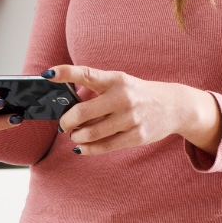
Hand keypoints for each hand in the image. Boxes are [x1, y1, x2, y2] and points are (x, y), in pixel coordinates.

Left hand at [44, 65, 221, 155]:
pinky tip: (81, 148)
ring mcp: (131, 118)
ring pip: (91, 134)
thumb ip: (95, 92)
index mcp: (115, 80)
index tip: (48, 74)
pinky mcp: (137, 136)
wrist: (173, 106)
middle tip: (63, 125)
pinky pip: (104, 147)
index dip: (66, 73)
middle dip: (66, 122)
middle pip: (82, 113)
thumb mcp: (119, 84)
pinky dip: (87, 149)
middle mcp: (123, 97)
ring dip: (77, 137)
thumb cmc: (137, 94)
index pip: (87, 74)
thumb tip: (66, 108)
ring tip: (75, 135)